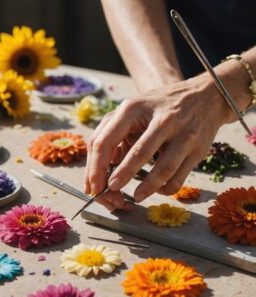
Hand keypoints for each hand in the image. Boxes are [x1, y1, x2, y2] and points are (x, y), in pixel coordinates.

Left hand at [84, 75, 231, 210]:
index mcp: (133, 108)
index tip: (94, 185)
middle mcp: (162, 119)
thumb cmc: (159, 108)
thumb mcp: (133, 111)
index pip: (106, 140)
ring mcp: (183, 134)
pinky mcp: (199, 149)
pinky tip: (157, 190)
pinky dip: (165, 188)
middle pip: (138, 153)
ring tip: (136, 197)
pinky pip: (179, 177)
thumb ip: (113, 134)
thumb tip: (100, 169)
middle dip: (122, 176)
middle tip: (111, 192)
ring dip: (147, 188)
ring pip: (163, 169)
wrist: (205, 97)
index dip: (96, 167)